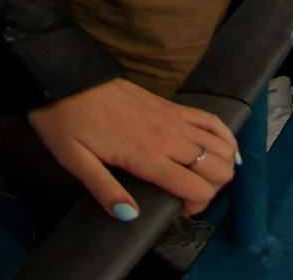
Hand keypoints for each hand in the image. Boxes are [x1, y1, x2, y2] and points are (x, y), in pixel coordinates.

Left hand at [27, 79, 237, 220]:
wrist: (68, 77)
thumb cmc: (68, 121)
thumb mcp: (76, 161)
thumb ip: (105, 190)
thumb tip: (129, 216)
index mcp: (146, 154)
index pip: (194, 187)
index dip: (196, 207)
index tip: (178, 211)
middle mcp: (166, 135)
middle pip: (213, 167)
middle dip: (212, 189)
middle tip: (190, 198)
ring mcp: (171, 117)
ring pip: (217, 143)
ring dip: (222, 165)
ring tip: (209, 179)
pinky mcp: (170, 105)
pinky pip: (208, 118)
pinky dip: (223, 135)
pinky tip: (225, 148)